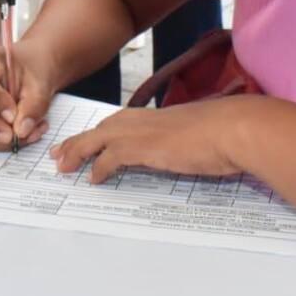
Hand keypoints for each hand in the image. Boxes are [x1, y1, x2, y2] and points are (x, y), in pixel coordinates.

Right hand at [0, 41, 57, 149]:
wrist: (34, 66)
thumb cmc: (34, 65)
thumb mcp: (41, 82)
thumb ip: (33, 106)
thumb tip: (20, 132)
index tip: (15, 114)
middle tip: (12, 136)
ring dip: (0, 140)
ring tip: (30, 133)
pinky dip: (3, 142)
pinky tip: (25, 133)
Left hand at [50, 97, 264, 182]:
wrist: (235, 129)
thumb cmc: (227, 132)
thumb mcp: (199, 134)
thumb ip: (184, 140)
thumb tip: (184, 149)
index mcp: (158, 117)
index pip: (120, 122)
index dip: (101, 133)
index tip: (87, 139)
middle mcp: (145, 120)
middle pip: (101, 128)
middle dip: (79, 140)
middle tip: (60, 152)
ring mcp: (142, 132)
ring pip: (98, 139)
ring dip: (78, 151)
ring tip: (63, 166)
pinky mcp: (144, 147)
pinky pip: (111, 157)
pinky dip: (99, 167)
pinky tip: (93, 179)